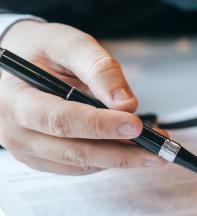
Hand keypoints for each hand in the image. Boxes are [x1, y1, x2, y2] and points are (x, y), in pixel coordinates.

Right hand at [0, 21, 164, 174]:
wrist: (22, 65)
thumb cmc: (43, 52)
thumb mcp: (69, 45)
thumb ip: (98, 70)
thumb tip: (125, 104)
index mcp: (18, 99)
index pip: (61, 120)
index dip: (100, 126)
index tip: (135, 126)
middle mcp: (17, 131)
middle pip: (74, 151)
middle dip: (120, 154)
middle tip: (156, 153)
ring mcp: (29, 149)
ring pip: (80, 164)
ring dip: (119, 159)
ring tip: (150, 151)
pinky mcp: (42, 158)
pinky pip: (78, 167)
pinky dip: (106, 160)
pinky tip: (126, 149)